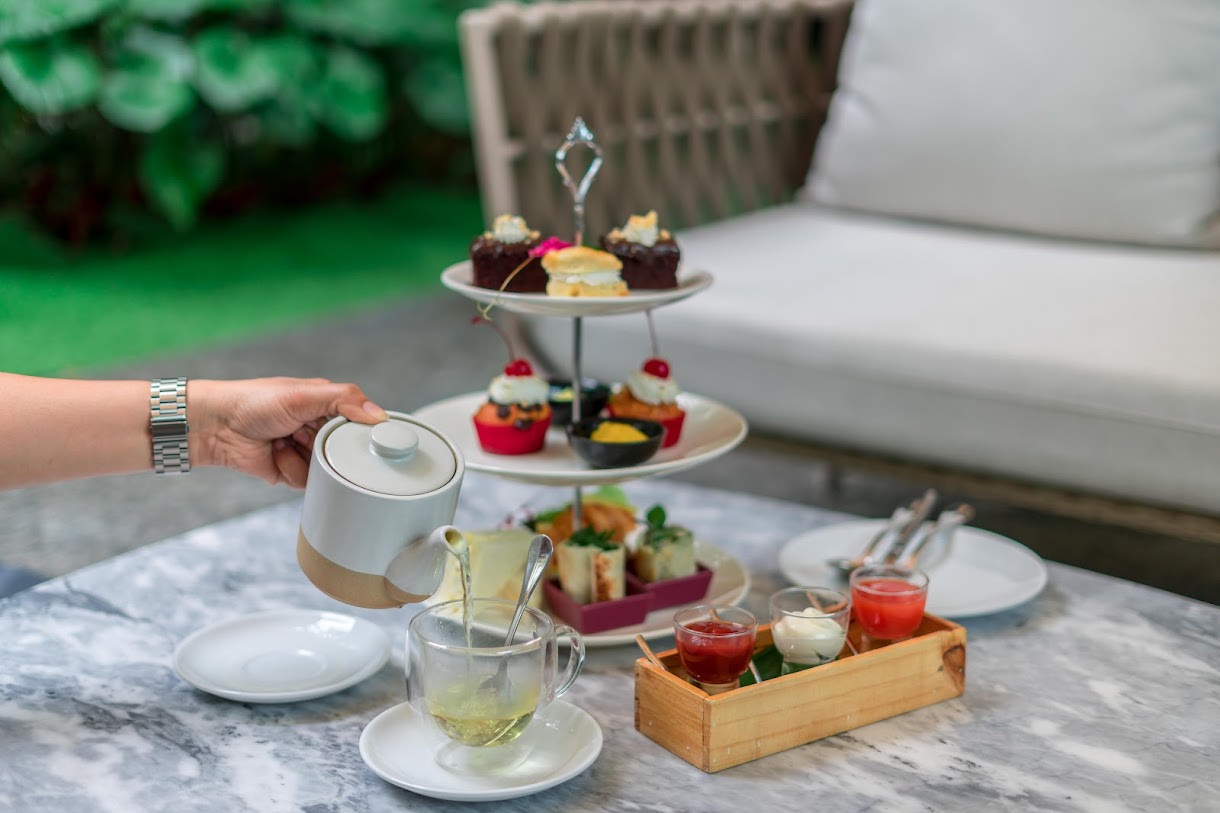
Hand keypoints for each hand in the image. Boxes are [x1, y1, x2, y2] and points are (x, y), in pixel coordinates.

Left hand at [192, 377, 387, 487]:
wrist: (215, 426)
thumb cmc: (254, 401)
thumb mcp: (304, 393)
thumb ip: (345, 399)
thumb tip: (379, 415)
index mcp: (325, 404)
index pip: (359, 421)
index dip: (360, 430)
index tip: (356, 435)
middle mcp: (317, 428)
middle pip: (345, 450)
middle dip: (326, 446)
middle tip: (305, 433)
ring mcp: (304, 452)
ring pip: (327, 470)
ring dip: (304, 457)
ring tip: (284, 440)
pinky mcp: (290, 471)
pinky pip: (306, 482)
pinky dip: (290, 469)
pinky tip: (275, 454)